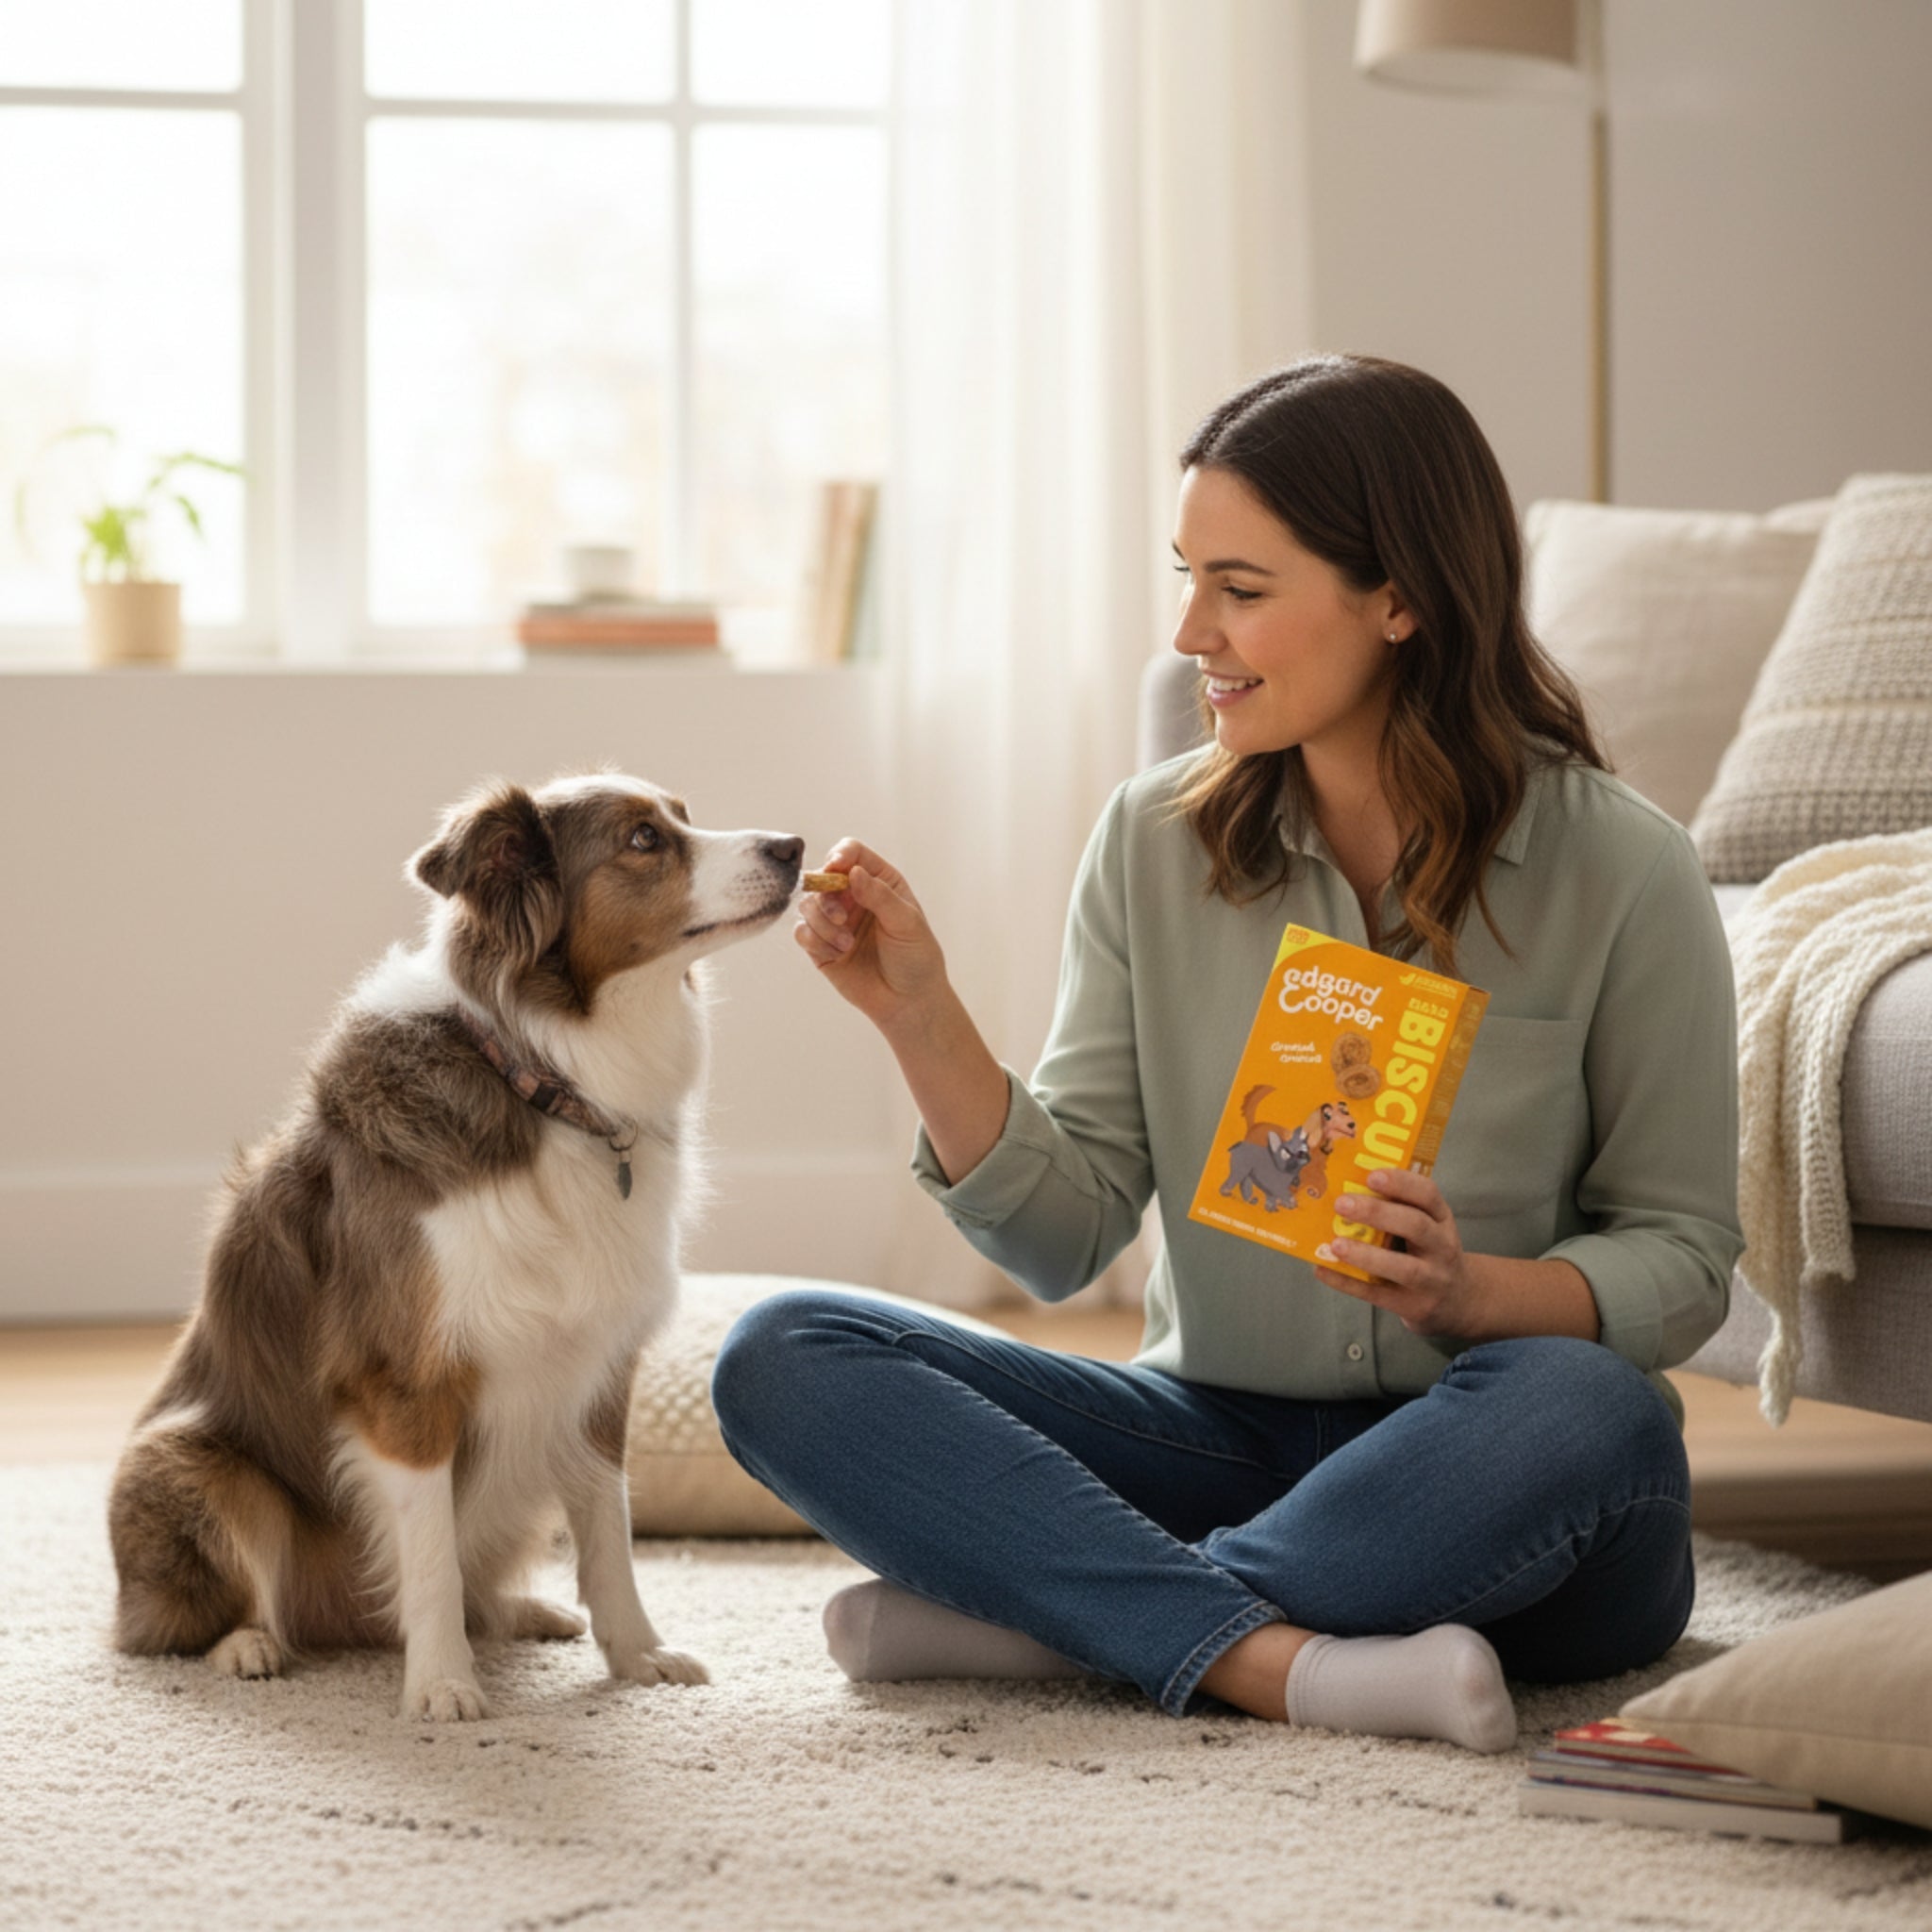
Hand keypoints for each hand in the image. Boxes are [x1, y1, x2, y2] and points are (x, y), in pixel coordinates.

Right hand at [793, 838, 950, 1031]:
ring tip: (847, 945)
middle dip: (826, 896)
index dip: (840, 855)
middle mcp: (853, 896)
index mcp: (879, 881)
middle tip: (841, 918)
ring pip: (808, 905)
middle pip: (822, 877)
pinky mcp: (821, 946)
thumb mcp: (906, 922)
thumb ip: (880, 895)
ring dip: (822, 924)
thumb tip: (853, 872)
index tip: (835, 867)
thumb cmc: (916, 958)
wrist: (908, 1002)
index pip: (852, 853)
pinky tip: (836, 954)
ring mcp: (835, 921)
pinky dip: (814, 941)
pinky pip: (802, 932)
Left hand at [1312, 1168, 1477, 1338]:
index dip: (1401, 1183)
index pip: (1429, 1195)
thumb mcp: (1428, 1225)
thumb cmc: (1429, 1251)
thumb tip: (1344, 1189)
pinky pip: (1378, 1294)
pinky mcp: (1414, 1306)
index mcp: (1442, 1219)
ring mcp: (1431, 1280)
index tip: (1371, 1176)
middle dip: (1378, 1213)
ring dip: (1367, 1255)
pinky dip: (1348, 1282)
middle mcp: (1443, 1247)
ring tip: (1335, 1244)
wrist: (1458, 1299)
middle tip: (1342, 1204)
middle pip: (1416, 1226)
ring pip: (1403, 1267)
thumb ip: (1398, 1208)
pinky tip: (1324, 1269)